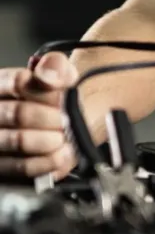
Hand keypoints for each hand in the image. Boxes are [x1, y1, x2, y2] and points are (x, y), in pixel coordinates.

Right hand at [0, 52, 77, 178]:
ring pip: (19, 141)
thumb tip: (50, 75)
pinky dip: (46, 162)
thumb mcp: (59, 75)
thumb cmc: (56, 98)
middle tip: (68, 121)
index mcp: (1, 85)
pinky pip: (21, 167)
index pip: (19, 82)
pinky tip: (61, 155)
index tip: (66, 98)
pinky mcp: (3, 166)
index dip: (48, 92)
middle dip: (52, 118)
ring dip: (51, 140)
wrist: (62, 124)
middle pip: (19, 113)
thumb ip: (56, 67)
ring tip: (66, 137)